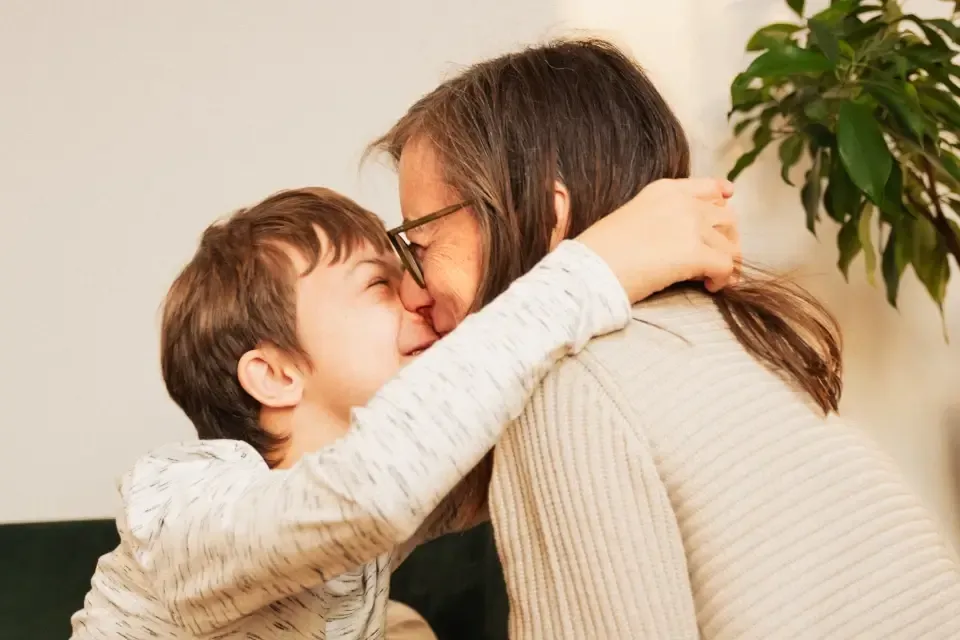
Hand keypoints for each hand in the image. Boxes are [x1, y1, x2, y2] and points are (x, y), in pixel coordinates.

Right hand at [575, 178, 739, 302]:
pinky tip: (710, 287)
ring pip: (730, 244)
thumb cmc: (601, 252)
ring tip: (713, 277)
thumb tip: (681, 238)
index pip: (708, 187)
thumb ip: (660, 218)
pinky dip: (724, 278)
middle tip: (718, 257)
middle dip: (727, 238)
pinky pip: (726, 265)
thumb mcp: (631, 218)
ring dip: (727, 261)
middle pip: (726, 217)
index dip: (722, 197)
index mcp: (663, 190)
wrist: (589, 270)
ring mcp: (690, 226)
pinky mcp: (695, 253)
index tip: (728, 202)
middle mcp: (682, 203)